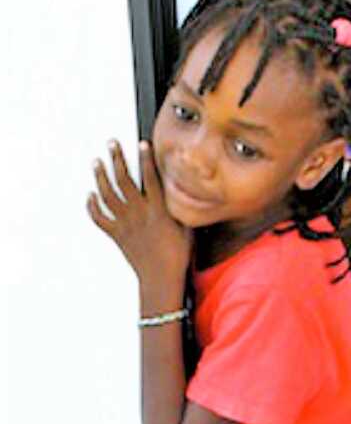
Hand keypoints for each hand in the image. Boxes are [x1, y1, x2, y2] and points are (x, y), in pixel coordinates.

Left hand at [87, 139, 191, 290]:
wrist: (161, 279)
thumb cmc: (176, 257)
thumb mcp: (187, 229)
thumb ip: (181, 209)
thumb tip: (183, 192)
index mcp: (157, 210)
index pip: (150, 178)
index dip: (145, 158)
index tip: (141, 144)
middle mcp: (139, 214)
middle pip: (123, 180)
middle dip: (116, 159)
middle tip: (112, 145)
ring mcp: (125, 224)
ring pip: (107, 195)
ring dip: (100, 177)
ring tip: (97, 163)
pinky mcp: (117, 235)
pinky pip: (99, 218)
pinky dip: (92, 206)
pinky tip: (90, 196)